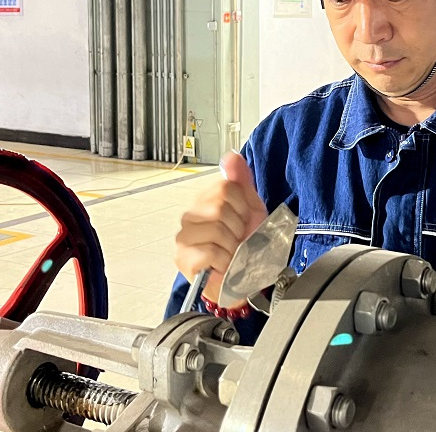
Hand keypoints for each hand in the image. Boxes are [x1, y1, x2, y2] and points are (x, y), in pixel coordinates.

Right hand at [175, 151, 266, 302]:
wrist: (244, 280)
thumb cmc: (245, 246)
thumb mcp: (251, 209)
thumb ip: (241, 181)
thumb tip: (232, 156)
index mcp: (205, 200)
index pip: (226, 187)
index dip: (243, 207)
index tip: (243, 221)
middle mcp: (190, 216)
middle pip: (220, 207)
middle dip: (238, 227)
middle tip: (237, 240)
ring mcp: (184, 237)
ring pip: (216, 229)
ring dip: (233, 246)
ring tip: (230, 253)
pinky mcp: (184, 259)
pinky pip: (211, 251)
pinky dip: (225, 261)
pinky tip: (223, 265)